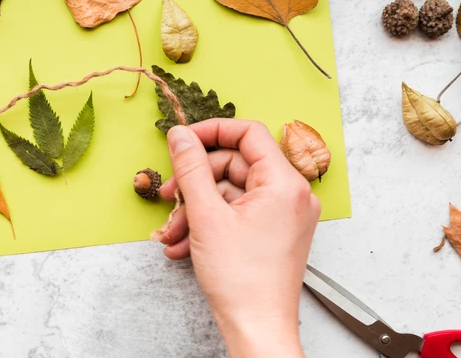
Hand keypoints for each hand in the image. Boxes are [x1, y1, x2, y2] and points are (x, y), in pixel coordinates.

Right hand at [158, 120, 319, 357]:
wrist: (257, 329)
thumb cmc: (241, 280)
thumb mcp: (206, 216)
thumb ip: (190, 168)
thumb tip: (180, 136)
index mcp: (284, 183)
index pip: (248, 134)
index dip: (211, 132)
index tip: (182, 140)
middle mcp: (291, 195)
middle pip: (234, 166)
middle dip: (195, 182)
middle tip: (169, 197)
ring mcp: (284, 215)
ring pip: (230, 193)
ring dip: (196, 209)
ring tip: (172, 233)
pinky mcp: (273, 233)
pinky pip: (237, 214)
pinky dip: (209, 224)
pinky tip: (184, 244)